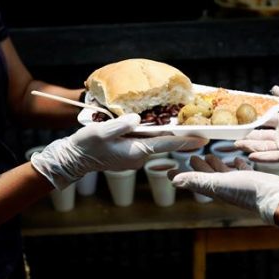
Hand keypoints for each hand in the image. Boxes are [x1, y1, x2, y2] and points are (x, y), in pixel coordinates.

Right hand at [32, 114, 204, 188]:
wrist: (74, 159)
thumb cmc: (87, 145)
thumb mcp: (101, 132)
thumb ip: (121, 125)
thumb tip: (138, 119)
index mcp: (136, 151)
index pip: (166, 144)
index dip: (186, 140)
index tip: (204, 138)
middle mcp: (139, 156)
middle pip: (164, 143)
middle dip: (181, 136)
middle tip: (202, 127)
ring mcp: (134, 157)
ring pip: (155, 143)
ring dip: (167, 134)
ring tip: (184, 123)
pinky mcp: (129, 154)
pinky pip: (145, 143)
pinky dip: (153, 135)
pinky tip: (156, 125)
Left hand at [169, 154, 278, 223]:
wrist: (276, 197)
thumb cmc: (247, 190)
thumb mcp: (219, 183)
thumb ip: (198, 180)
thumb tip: (173, 181)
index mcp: (214, 189)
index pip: (193, 181)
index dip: (181, 176)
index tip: (168, 171)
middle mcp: (225, 187)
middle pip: (207, 176)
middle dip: (198, 167)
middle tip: (190, 158)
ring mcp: (239, 183)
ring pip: (223, 172)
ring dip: (215, 164)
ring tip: (209, 155)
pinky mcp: (252, 179)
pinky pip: (241, 170)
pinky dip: (236, 164)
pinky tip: (237, 158)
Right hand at [235, 86, 278, 161]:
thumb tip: (272, 88)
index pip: (263, 121)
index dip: (251, 121)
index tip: (236, 121)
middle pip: (260, 136)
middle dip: (246, 137)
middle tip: (230, 139)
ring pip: (265, 146)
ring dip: (251, 147)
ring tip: (237, 147)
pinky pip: (275, 156)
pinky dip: (264, 157)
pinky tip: (252, 156)